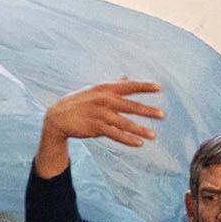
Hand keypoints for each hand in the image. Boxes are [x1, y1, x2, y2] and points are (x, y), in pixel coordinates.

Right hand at [35, 79, 164, 177]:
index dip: (144, 86)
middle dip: (147, 111)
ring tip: (153, 135)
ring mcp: (100, 114)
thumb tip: (126, 77)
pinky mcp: (95, 127)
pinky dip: (127, 139)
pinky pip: (115, 134)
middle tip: (162, 115)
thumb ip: (113, 86)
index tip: (159, 88)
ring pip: (124, 123)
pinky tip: (139, 143)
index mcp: (105, 88)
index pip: (129, 86)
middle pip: (130, 106)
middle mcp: (104, 100)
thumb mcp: (95, 90)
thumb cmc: (81, 102)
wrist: (58, 116)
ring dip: (140, 130)